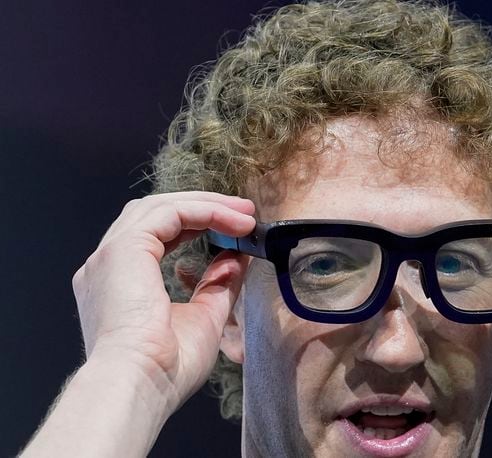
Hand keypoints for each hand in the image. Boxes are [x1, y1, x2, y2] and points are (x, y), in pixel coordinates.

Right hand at [72, 191, 254, 409]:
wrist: (139, 385)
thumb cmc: (165, 369)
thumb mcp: (203, 318)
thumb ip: (217, 284)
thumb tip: (235, 258)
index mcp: (119, 285)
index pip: (157, 236)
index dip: (197, 225)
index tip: (235, 229)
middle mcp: (108, 266)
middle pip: (155, 214)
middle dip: (203, 208)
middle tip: (244, 212)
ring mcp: (110, 255)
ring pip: (160, 208)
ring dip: (207, 205)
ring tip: (244, 213)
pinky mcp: (123, 249)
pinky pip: (169, 214)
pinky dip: (204, 211)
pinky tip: (234, 221)